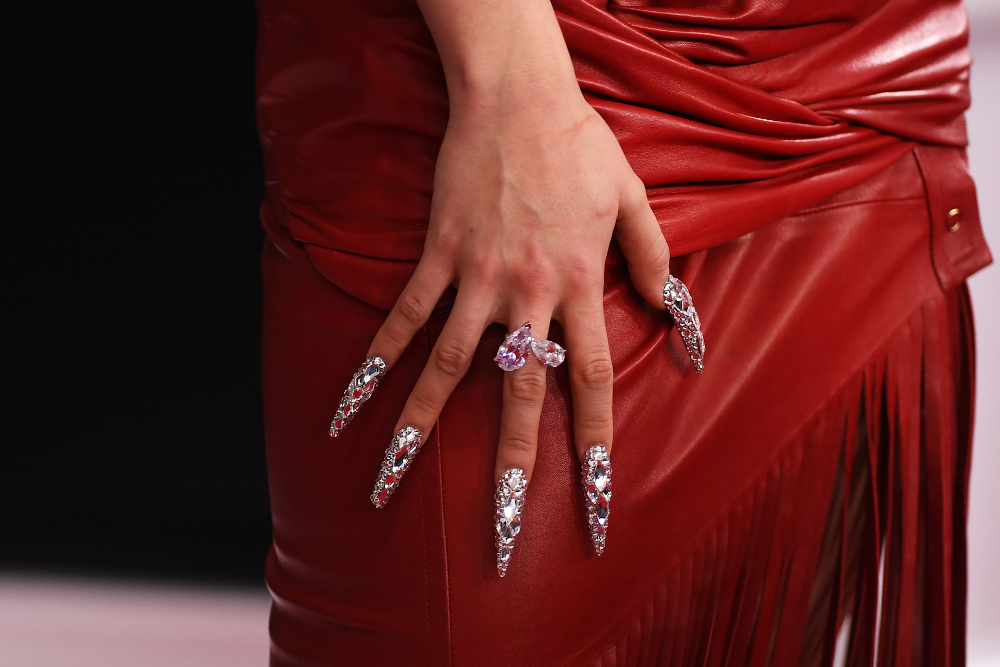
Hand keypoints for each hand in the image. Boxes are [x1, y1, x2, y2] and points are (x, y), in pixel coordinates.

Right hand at [360, 0, 670, 563]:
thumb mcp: (634, 200)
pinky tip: (350, 404)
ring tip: (388, 482)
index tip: (595, 504)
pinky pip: (404, 315)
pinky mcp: (438, 256)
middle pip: (520, 396)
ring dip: (417, 427)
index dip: (594, 447)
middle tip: (499, 533)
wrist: (517, 96)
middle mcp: (530, 295)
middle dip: (511, 469)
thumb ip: (656, 265)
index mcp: (582, 286)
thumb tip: (681, 323)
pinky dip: (377, 359)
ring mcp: (477, 277)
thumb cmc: (579, 145)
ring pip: (448, 366)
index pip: (592, 382)